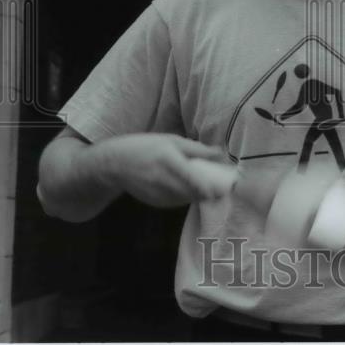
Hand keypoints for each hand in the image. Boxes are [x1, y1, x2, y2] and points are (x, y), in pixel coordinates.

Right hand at [97, 133, 235, 207]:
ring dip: (200, 194)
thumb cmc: (146, 146)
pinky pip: (179, 201)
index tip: (229, 186)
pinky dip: (186, 195)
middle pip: (197, 193)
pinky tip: (185, 186)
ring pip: (189, 199)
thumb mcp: (171, 140)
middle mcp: (165, 181)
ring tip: (207, 184)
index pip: (197, 181)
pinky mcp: (157, 204)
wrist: (115, 164)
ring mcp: (160, 196)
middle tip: (224, 185)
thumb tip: (221, 152)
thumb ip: (197, 149)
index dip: (215, 188)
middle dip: (212, 191)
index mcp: (170, 162)